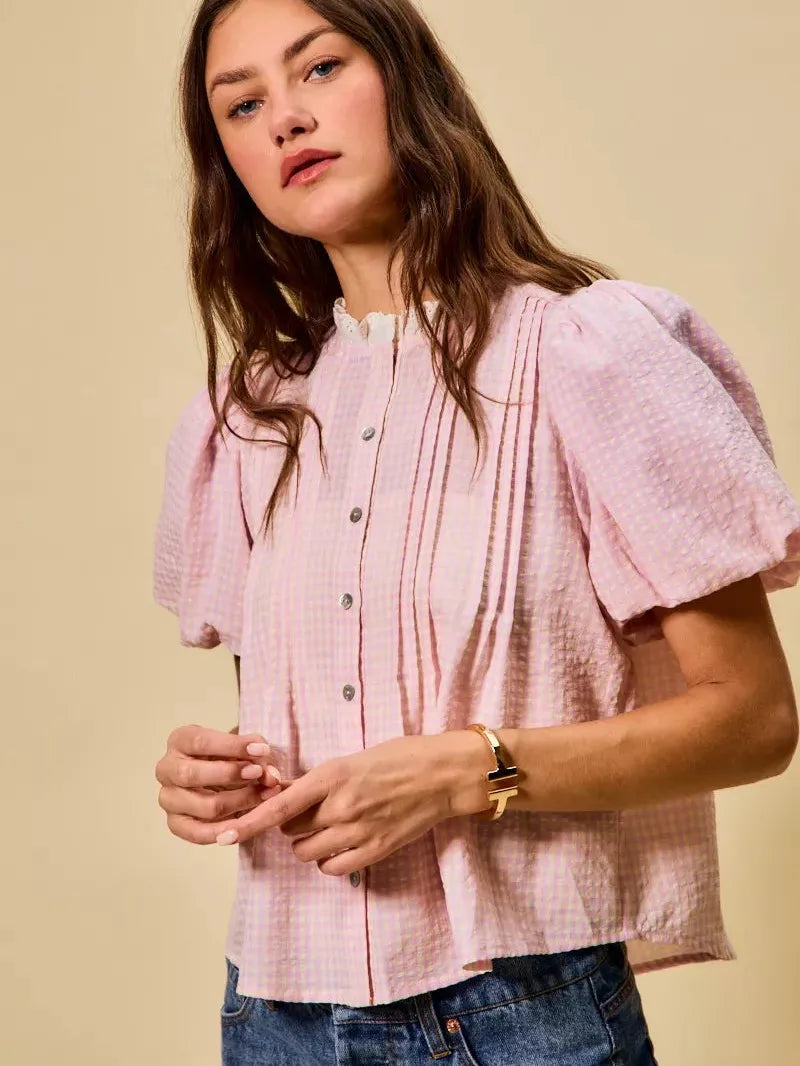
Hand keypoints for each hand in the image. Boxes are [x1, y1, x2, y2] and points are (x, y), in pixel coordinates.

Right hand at [155, 724, 281, 844]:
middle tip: (258, 773)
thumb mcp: (243, 748)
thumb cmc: (231, 757)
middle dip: (230, 774)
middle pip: (191, 774)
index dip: (233, 746)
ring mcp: (168, 798)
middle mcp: (167, 769)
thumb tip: (271, 777)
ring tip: (262, 797)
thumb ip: (258, 756)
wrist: (222, 778)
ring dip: (237, 802)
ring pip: (202, 806)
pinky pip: (197, 833)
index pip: (200, 742)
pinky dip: (224, 830)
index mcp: (180, 741)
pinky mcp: (175, 823)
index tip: (262, 750)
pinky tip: (244, 824)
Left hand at [212, 732, 491, 874]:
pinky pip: (333, 867)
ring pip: (308, 851)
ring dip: (308, 842)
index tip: (226, 833)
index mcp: (332, 776)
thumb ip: (322, 781)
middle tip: (308, 811)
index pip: (280, 805)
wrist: (442, 774)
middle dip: (291, 823)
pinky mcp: (375, 850)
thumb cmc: (400, 756)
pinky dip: (329, 860)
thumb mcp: (353, 759)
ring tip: (327, 827)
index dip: (249, 822)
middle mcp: (340, 806)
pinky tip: (340, 845)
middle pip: (291, 830)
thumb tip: (290, 796)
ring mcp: (358, 831)